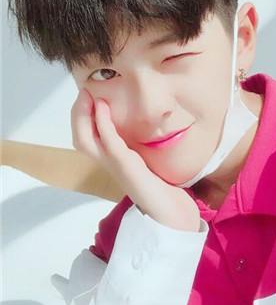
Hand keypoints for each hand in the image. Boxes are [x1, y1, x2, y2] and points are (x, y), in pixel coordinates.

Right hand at [70, 88, 200, 231]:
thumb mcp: (145, 162)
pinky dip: (103, 123)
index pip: (87, 139)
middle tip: (84, 93)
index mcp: (113, 162)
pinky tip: (104, 108)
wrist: (170, 211)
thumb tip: (138, 130)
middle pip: (80, 139)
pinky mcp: (126, 166)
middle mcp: (109, 164)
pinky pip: (109, 142)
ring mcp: (116, 166)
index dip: (83, 118)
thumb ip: (137, 148)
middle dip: (78, 114)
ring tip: (88, 96)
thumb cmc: (160, 188)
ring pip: (86, 141)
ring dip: (83, 116)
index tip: (88, 97)